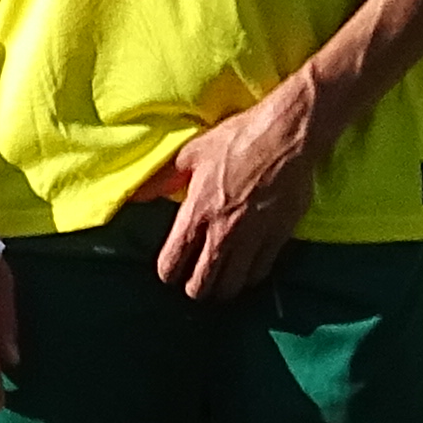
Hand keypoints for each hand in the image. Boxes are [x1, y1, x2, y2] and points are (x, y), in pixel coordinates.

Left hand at [156, 97, 319, 301]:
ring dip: (223, 286)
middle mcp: (224, 232)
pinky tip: (247, 267)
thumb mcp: (191, 153)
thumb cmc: (238, 139)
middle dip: (195, 287)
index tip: (171, 269)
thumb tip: (135, 196)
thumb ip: (162, 180)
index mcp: (198, 212)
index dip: (168, 273)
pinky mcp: (278, 237)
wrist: (287, 135)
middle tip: (196, 279)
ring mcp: (253, 238)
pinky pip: (260, 273)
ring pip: (233, 287)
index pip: (172, 263)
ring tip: (221, 278)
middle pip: (202, 285)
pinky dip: (250, 275)